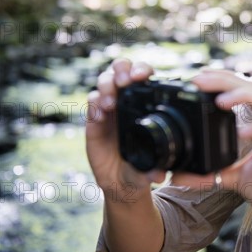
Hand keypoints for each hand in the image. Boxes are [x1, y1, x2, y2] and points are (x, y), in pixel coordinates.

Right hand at [85, 58, 165, 201]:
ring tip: (111, 103)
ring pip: (105, 80)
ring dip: (107, 85)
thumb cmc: (141, 168)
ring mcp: (110, 107)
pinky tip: (100, 117)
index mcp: (147, 104)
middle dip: (123, 69)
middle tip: (125, 82)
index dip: (143, 70)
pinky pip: (91, 101)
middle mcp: (128, 101)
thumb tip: (160, 176)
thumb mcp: (150, 168)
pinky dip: (94, 103)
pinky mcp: (94, 118)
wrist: (120, 182)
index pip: (145, 76)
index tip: (142, 77)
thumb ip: (153, 169)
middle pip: (123, 69)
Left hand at [171, 70, 251, 244]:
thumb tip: (178, 176)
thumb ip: (210, 173)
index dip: (224, 81)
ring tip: (220, 101)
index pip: (246, 92)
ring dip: (244, 97)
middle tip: (200, 79)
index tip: (198, 78)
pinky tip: (241, 131)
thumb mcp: (234, 178)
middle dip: (227, 81)